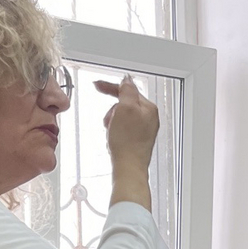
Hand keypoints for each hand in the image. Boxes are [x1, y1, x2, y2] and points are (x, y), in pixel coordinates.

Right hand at [94, 75, 157, 208]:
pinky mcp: (137, 141)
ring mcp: (144, 131)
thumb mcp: (125, 108)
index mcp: (149, 108)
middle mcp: (149, 119)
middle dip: (112, 110)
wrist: (128, 169)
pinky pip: (122, 129)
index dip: (110, 87)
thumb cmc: (128, 142)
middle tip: (109, 121)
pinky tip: (114, 140)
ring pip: (122, 117)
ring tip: (112, 133)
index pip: (128, 90)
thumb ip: (127, 90)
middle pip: (124, 104)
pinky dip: (115, 131)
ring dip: (112, 122)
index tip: (97, 85)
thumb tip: (127, 80)